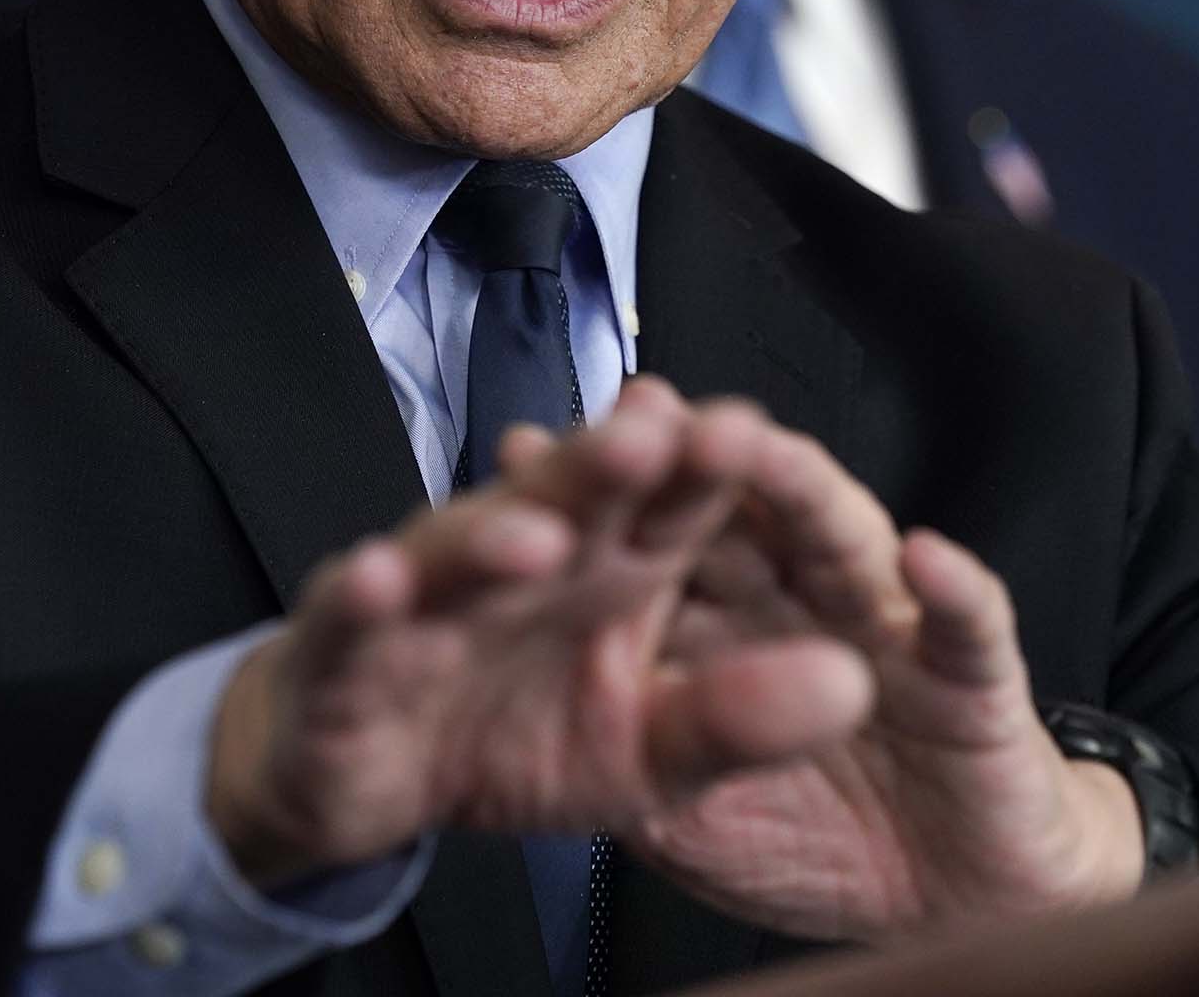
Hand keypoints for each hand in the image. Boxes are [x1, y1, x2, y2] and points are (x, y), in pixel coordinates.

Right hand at [202, 382, 873, 888]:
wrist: (362, 769)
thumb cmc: (511, 737)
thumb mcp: (648, 752)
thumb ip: (742, 718)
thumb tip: (853, 685)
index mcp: (611, 567)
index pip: (667, 506)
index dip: (702, 474)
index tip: (752, 438)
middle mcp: (521, 557)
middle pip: (567, 501)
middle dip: (605, 466)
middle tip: (658, 429)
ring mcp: (428, 596)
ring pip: (459, 550)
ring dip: (491, 535)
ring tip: (538, 530)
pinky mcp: (346, 651)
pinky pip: (354, 622)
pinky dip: (365, 601)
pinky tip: (382, 580)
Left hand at [528, 424, 1143, 940]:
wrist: (953, 901)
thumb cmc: (821, 840)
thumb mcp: (694, 826)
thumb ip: (627, 764)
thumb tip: (530, 705)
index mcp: (728, 621)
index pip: (653, 539)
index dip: (597, 500)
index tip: (526, 454)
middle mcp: (801, 598)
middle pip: (738, 515)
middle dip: (690, 460)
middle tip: (640, 413)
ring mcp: (888, 626)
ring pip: (844, 538)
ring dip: (806, 491)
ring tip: (761, 449)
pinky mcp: (974, 675)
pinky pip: (968, 625)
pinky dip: (953, 591)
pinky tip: (925, 559)